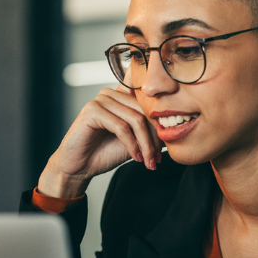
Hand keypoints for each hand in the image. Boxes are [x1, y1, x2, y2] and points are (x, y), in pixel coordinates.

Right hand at [37, 85, 163, 197]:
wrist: (82, 166)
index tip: (171, 132)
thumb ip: (152, 129)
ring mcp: (101, 99)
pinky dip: (131, 145)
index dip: (161, 109)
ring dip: (146, 144)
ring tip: (148, 161)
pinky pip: (121, 127)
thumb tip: (175, 126)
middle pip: (146, 111)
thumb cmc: (107, 151)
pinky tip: (135, 157)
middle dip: (155, 138)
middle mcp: (112, 92)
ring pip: (136, 120)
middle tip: (158, 158)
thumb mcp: (137, 139)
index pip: (148, 91)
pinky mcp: (92, 110)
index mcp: (123, 95)